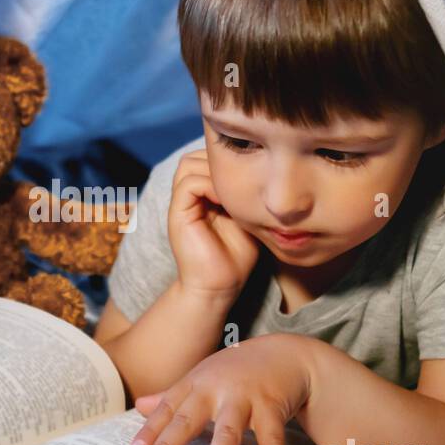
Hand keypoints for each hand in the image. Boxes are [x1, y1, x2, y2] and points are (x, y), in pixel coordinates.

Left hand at [129, 335, 312, 444]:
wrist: (286, 353)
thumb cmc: (238, 370)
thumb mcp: (203, 376)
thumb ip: (173, 394)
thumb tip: (140, 405)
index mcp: (195, 383)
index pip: (167, 409)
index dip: (150, 431)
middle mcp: (216, 389)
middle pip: (188, 420)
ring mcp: (245, 397)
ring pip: (228, 432)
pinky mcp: (272, 406)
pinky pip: (272, 439)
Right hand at [168, 150, 259, 301]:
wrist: (219, 288)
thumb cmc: (237, 258)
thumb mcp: (248, 218)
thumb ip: (247, 194)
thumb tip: (265, 170)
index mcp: (203, 195)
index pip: (207, 158)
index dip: (228, 160)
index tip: (251, 173)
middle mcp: (189, 196)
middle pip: (196, 156)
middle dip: (220, 161)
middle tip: (243, 177)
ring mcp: (181, 205)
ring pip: (189, 163)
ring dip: (214, 171)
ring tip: (235, 189)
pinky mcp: (178, 214)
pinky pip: (189, 183)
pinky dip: (211, 184)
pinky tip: (229, 200)